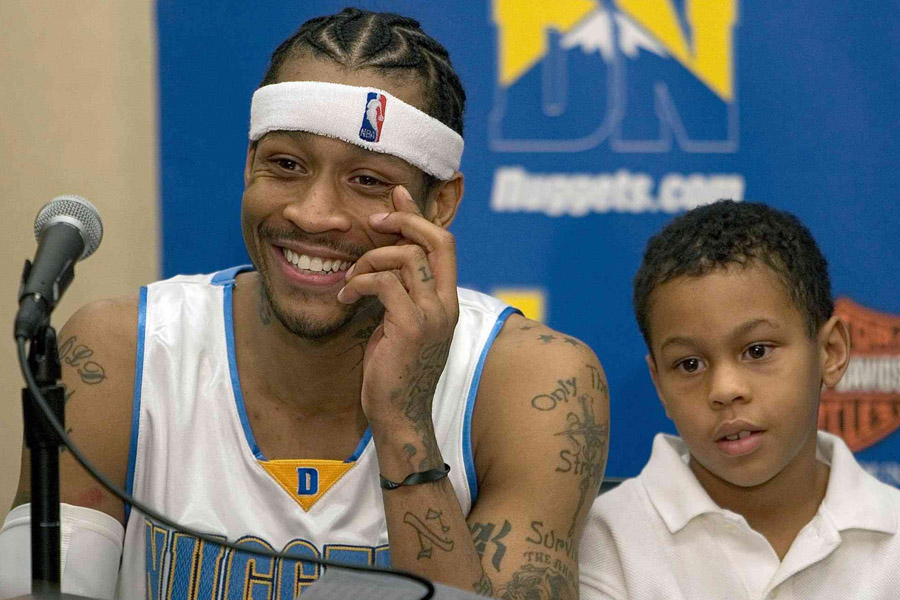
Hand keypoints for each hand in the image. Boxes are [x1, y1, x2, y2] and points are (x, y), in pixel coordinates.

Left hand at [337, 185, 458, 471]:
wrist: (399, 415)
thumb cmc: (395, 371)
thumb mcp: (401, 325)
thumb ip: (402, 293)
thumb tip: (383, 263)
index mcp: (447, 301)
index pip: (444, 243)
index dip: (419, 215)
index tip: (396, 196)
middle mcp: (446, 304)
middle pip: (436, 239)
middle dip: (403, 221)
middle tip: (374, 222)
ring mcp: (431, 315)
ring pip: (406, 257)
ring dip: (369, 259)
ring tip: (351, 279)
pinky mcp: (409, 327)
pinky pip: (383, 282)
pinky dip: (359, 282)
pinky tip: (346, 297)